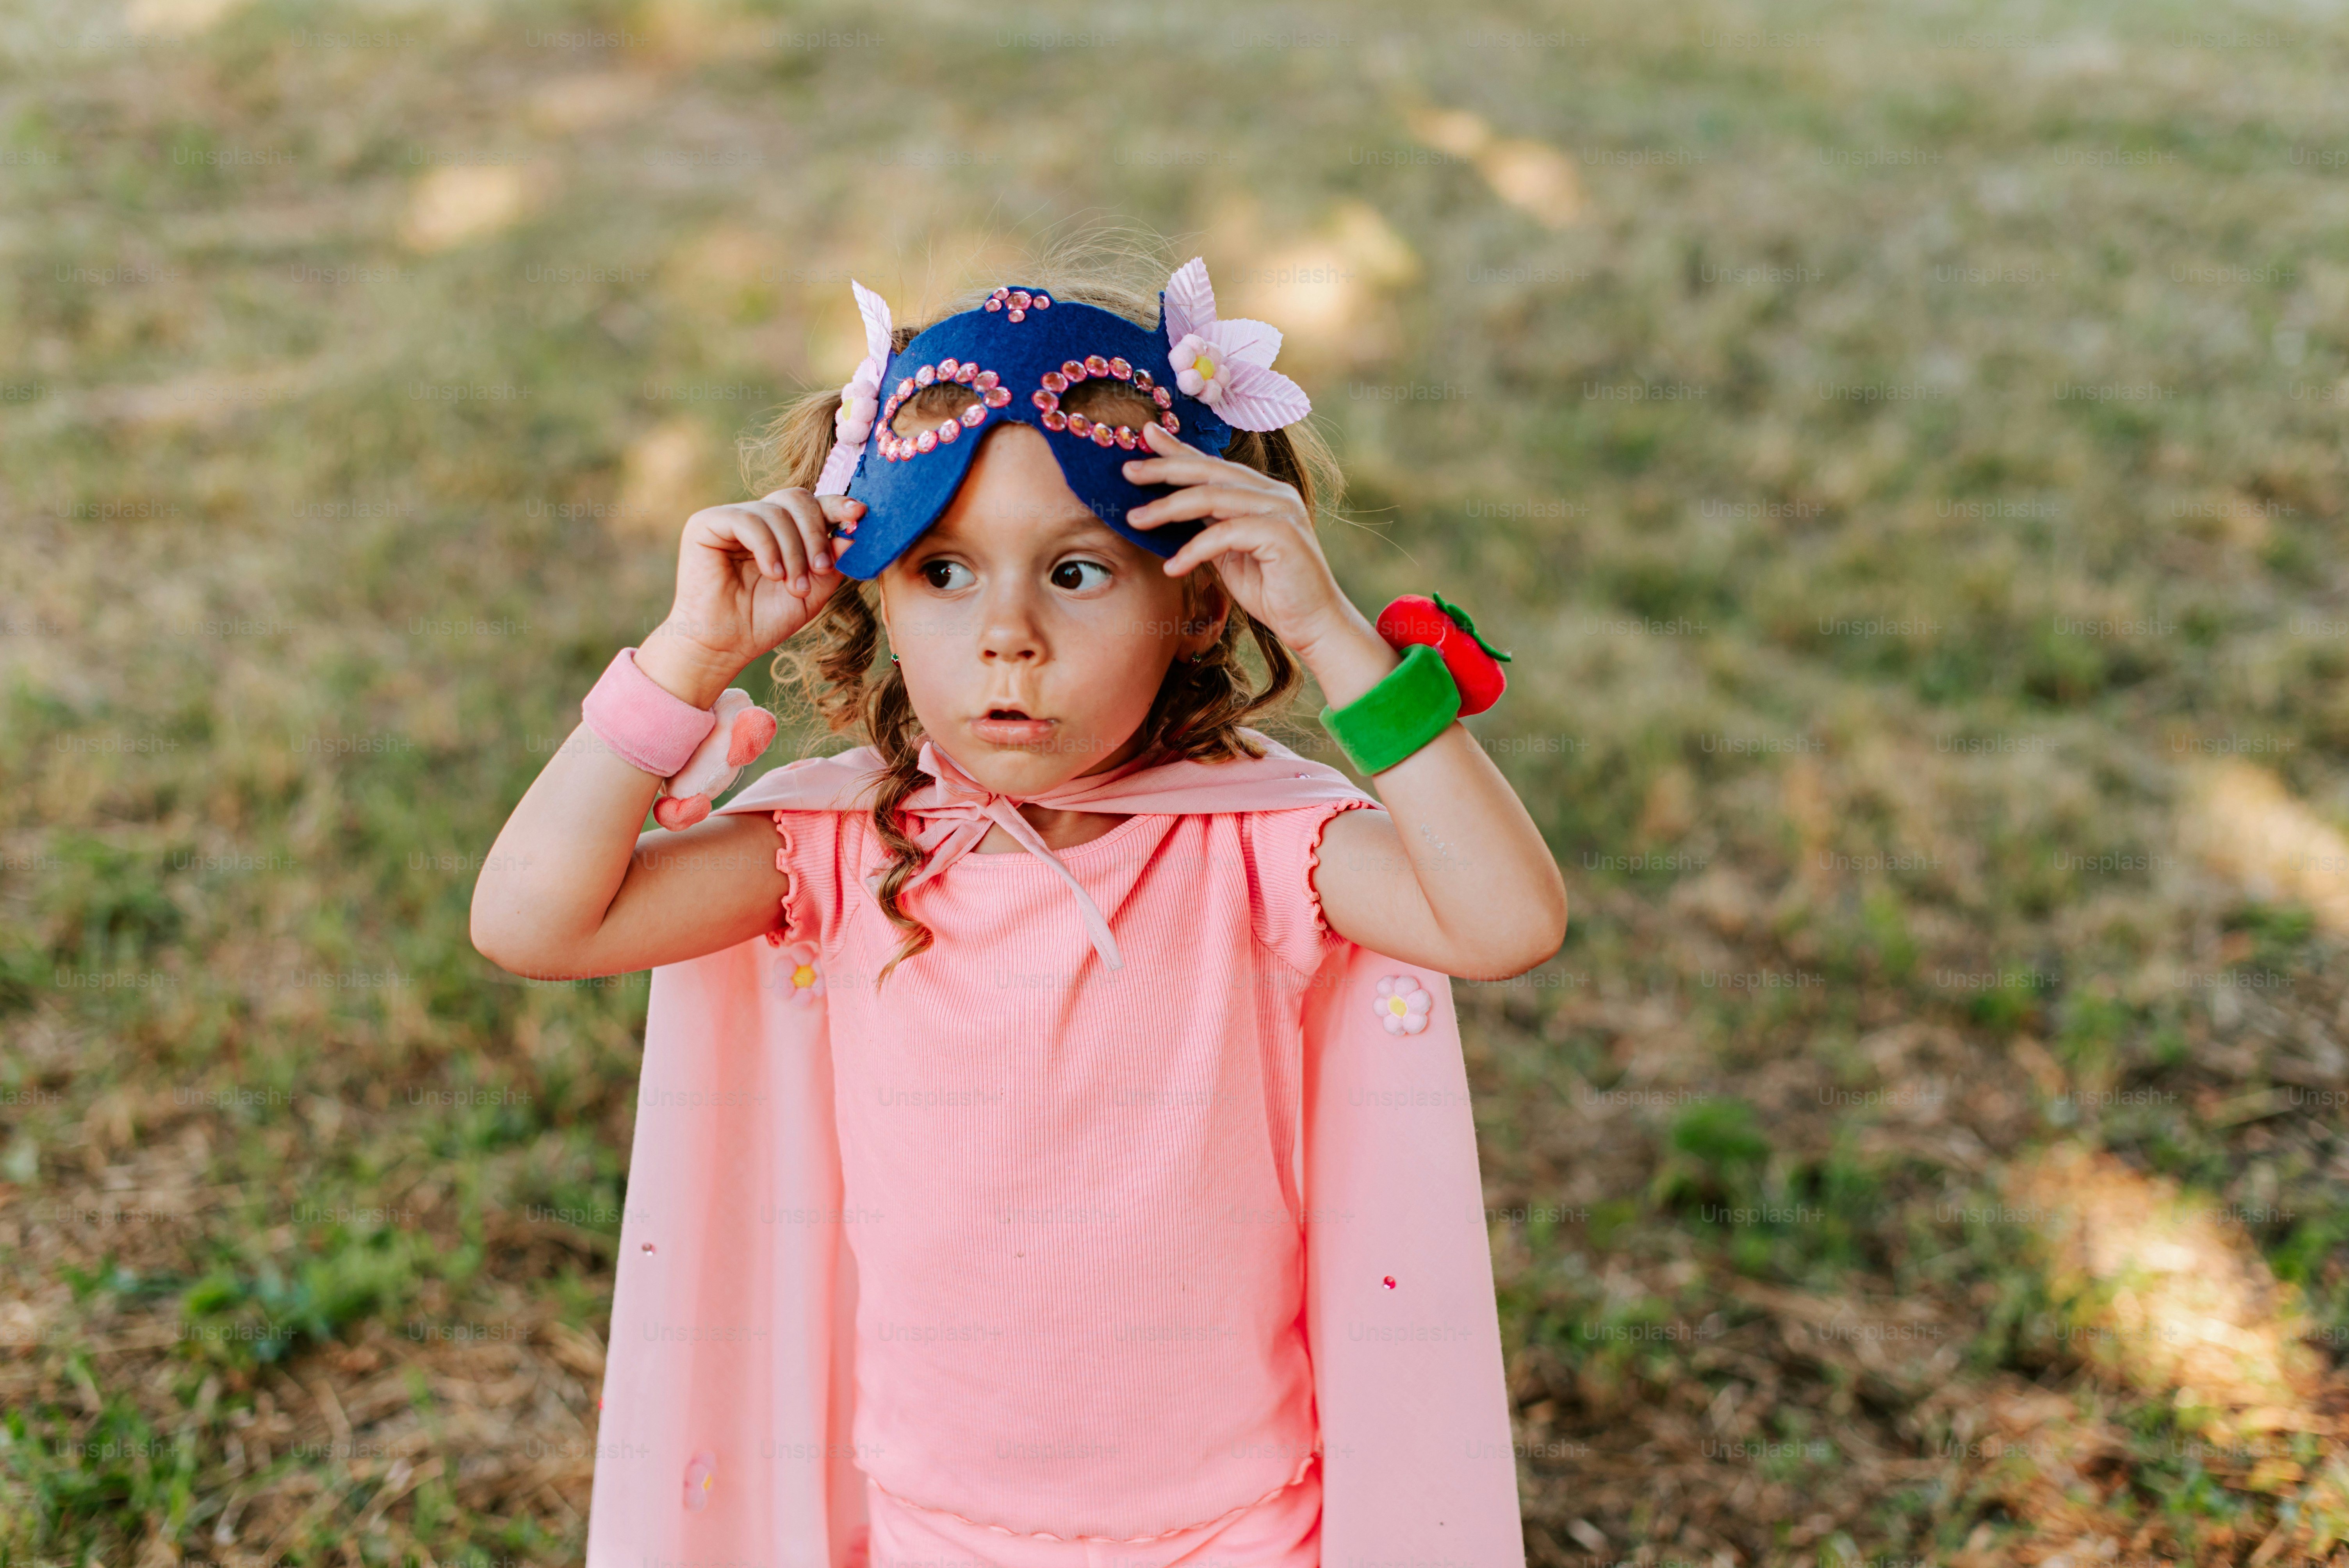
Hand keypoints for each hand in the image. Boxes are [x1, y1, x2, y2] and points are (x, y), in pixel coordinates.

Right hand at [642, 489, 860, 704]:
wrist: (726, 645)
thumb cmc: (765, 620)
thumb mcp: (812, 592)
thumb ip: (831, 562)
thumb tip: (852, 534)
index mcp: (783, 530)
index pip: (812, 504)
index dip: (837, 505)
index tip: (859, 514)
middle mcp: (757, 518)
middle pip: (797, 498)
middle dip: (816, 533)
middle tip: (822, 569)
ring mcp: (731, 518)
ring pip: (776, 512)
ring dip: (793, 551)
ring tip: (793, 585)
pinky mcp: (706, 524)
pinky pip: (747, 520)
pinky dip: (768, 548)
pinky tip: (773, 574)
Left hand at [1121, 421, 1358, 657]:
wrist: (1313, 623)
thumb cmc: (1272, 591)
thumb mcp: (1229, 552)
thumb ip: (1208, 525)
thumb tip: (1171, 507)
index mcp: (1262, 493)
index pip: (1214, 465)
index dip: (1179, 450)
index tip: (1146, 435)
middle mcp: (1274, 493)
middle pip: (1210, 471)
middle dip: (1165, 469)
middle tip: (1128, 470)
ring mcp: (1280, 510)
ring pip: (1213, 497)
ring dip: (1169, 508)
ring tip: (1135, 520)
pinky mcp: (1282, 534)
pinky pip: (1225, 533)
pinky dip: (1194, 549)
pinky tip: (1172, 567)